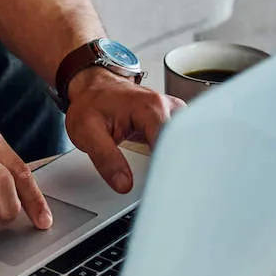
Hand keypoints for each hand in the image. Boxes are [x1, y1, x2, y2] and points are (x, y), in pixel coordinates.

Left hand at [64, 67, 184, 192]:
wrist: (93, 89)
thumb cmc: (90, 105)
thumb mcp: (87, 133)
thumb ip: (106, 159)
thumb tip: (123, 184)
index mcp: (150, 107)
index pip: (170, 144)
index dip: (168, 168)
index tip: (161, 185)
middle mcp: (168, 107)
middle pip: (185, 144)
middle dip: (178, 167)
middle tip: (165, 187)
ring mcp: (173, 112)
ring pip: (188, 143)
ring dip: (179, 162)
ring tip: (166, 177)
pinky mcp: (173, 120)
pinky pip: (182, 141)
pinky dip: (176, 156)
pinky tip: (168, 168)